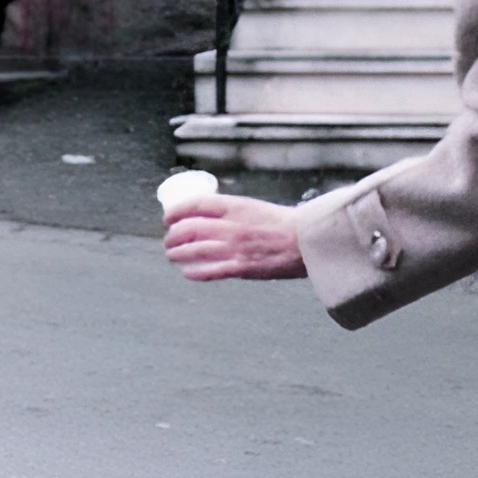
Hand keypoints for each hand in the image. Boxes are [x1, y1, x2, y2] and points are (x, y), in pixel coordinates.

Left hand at [163, 195, 309, 281]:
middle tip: (169, 240)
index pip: (195, 205)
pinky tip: (187, 271)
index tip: (168, 218)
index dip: (176, 212)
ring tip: (172, 255)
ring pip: (193, 250)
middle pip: (188, 229)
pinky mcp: (241, 268)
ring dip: (177, 253)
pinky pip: (209, 271)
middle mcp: (231, 226)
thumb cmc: (285, 224)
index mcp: (235, 206)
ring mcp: (234, 248)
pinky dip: (194, 272)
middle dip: (172, 236)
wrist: (309, 241)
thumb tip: (211, 219)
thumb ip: (233, 213)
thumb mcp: (255, 208)